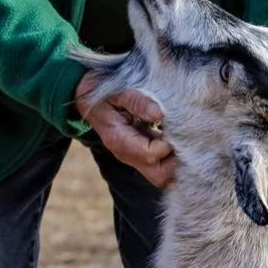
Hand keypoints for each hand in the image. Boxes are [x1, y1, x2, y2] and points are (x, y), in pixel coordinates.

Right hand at [75, 71, 176, 187]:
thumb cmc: (104, 94)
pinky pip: (161, 166)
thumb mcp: (118, 92)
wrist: (87, 101)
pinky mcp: (140, 155)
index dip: (167, 143)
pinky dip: (171, 156)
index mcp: (119, 140)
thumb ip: (137, 101)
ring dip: (174, 159)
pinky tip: (173, 137)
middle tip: (179, 137)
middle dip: (175, 160)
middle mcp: (126, 155)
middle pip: (159, 176)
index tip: (171, 126)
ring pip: (162, 175)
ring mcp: (134, 158)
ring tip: (177, 137)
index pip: (151, 155)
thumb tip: (159, 113)